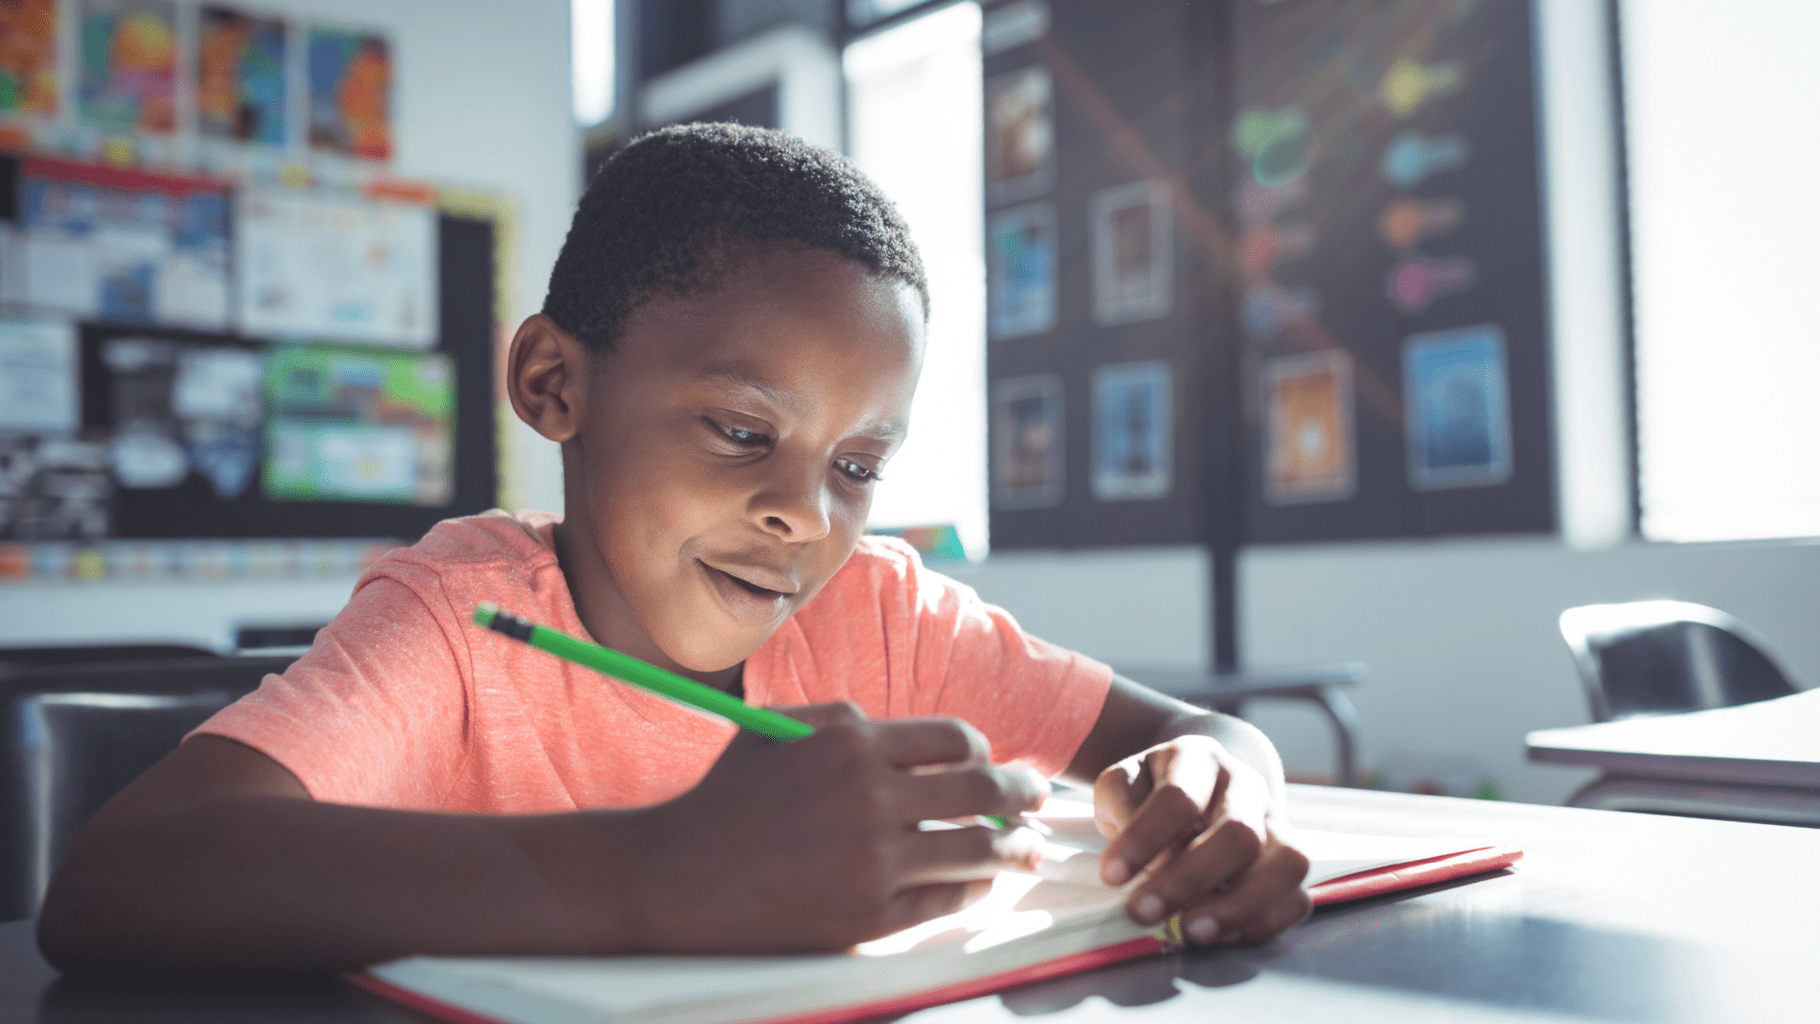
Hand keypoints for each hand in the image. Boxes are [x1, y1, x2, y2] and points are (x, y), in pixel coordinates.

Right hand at [631, 702, 1048, 952]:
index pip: (956, 741)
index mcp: (852, 744)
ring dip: (1014, 850)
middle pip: (983, 792)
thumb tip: (917, 738)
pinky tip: (983, 886)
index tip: (992, 765)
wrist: (675, 879)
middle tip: (1036, 803)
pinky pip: (947, 902)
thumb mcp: (781, 731)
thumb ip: (847, 719)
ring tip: (1028, 852)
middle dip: (1022, 795)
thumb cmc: (726, 801)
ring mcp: (873, 862)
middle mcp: (870, 798)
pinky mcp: (869, 918)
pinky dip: (976, 892)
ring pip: (976, 851)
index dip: (984, 753)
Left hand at [1093, 735, 1308, 945]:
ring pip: (1286, 864)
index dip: (1144, 840)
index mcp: (1199, 758)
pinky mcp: (1289, 862)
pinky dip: (1259, 924)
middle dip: (1188, 880)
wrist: (1197, 781)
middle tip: (1143, 912)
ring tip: (1189, 931)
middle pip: (1238, 833)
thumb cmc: (1151, 791)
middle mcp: (1247, 786)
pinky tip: (1217, 935)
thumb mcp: (1123, 784)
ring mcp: (1277, 823)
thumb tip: (1137, 860)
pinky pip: (1296, 898)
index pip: (1179, 798)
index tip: (1111, 876)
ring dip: (1236, 906)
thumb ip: (1121, 808)